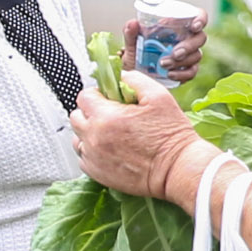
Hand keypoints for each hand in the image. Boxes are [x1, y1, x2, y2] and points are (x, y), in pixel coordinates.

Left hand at [70, 76, 202, 200]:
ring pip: (77, 138)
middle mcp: (94, 138)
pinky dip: (92, 151)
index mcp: (106, 117)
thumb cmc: (170, 134)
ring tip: (110, 133)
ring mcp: (93, 157)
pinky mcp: (96, 173)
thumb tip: (120, 77)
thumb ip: (134, 80)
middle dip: (90, 112)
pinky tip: (109, 149)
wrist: (175, 168)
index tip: (109, 98)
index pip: (83, 97)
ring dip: (89, 132)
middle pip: (76, 117)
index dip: (97, 94)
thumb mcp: (158, 96)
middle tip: (110, 115)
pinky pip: (83, 157)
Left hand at [118, 17, 205, 81]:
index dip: (201, 19)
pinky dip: (182, 74)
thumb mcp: (132, 44)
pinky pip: (192, 72)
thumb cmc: (137, 53)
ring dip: (182, 61)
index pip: (198, 16)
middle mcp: (187, 38)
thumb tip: (133, 23)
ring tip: (163, 64)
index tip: (194, 27)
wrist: (135, 75)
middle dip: (189, 46)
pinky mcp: (187, 70)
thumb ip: (131, 33)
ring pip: (196, 55)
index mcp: (178, 25)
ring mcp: (189, 55)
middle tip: (175, 53)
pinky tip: (170, 74)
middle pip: (200, 38)